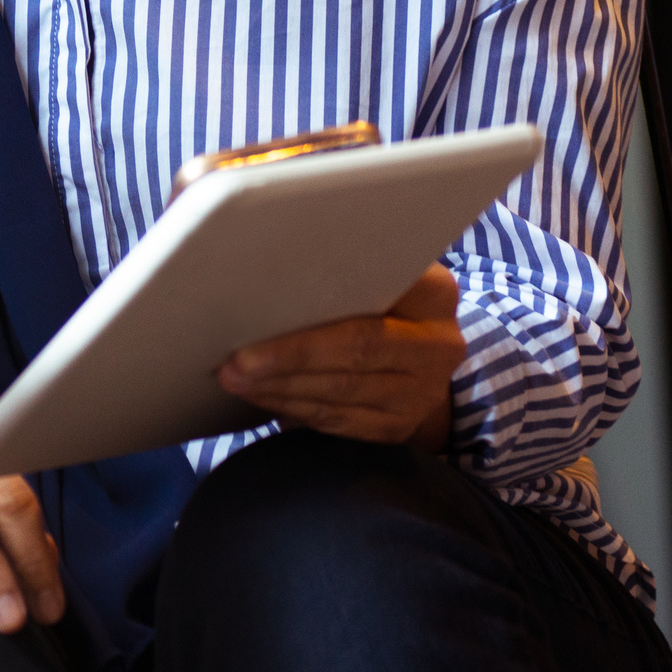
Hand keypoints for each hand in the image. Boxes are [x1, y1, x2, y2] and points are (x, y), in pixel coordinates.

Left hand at [216, 263, 464, 451]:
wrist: (425, 356)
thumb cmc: (383, 297)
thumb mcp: (382, 269)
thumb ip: (345, 257)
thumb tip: (264, 246)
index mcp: (434, 292)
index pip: (374, 293)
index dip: (319, 303)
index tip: (262, 301)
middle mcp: (438, 345)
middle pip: (356, 349)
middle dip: (288, 356)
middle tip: (233, 362)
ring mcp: (422, 391)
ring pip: (342, 392)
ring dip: (280, 387)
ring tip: (234, 379)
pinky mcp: (399, 425)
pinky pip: (338, 422)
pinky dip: (293, 408)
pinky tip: (260, 397)